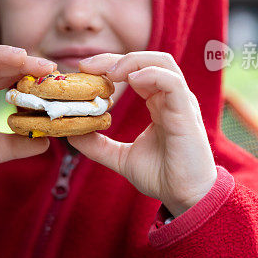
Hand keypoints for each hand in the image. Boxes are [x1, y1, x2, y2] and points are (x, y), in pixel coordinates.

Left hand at [69, 52, 216, 216]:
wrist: (186, 199)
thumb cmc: (163, 176)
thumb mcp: (121, 157)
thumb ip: (98, 145)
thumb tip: (71, 134)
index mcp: (158, 102)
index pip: (135, 70)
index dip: (109, 64)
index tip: (83, 70)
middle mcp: (171, 98)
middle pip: (146, 60)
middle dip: (115, 58)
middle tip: (87, 67)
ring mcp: (181, 103)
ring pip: (162, 63)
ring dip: (133, 62)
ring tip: (109, 74)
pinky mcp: (186, 114)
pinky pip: (172, 82)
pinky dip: (151, 75)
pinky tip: (131, 82)